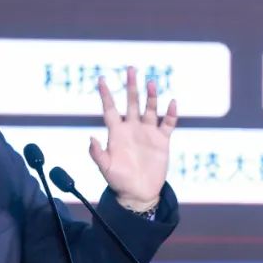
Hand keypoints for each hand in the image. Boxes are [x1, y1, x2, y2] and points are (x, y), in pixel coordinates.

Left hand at [90, 66, 177, 210]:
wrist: (139, 193)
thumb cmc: (119, 181)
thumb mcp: (106, 168)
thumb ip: (97, 154)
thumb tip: (90, 138)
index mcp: (116, 133)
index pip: (110, 108)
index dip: (106, 94)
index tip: (102, 79)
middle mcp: (132, 128)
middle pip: (132, 102)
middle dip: (131, 86)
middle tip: (131, 69)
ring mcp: (148, 133)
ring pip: (150, 109)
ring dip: (151, 96)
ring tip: (151, 82)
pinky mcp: (162, 140)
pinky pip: (168, 124)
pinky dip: (171, 114)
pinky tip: (172, 103)